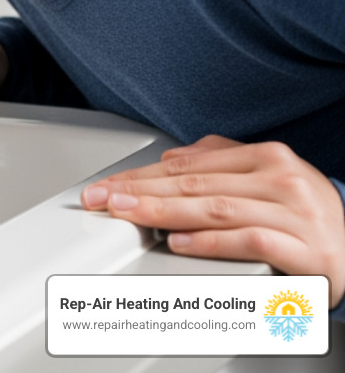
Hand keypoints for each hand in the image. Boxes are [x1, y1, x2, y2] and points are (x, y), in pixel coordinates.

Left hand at [81, 135, 344, 308]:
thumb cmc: (306, 218)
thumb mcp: (267, 179)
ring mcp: (296, 215)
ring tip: (128, 214)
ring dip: (163, 212)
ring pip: (216, 209)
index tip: (105, 186)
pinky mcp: (307, 251)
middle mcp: (281, 180)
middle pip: (194, 185)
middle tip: (101, 199)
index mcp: (266, 157)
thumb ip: (220, 163)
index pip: (188, 167)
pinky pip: (250, 241)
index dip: (139, 176)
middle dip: (139, 192)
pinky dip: (211, 242)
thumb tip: (170, 160)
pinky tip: (181, 242)